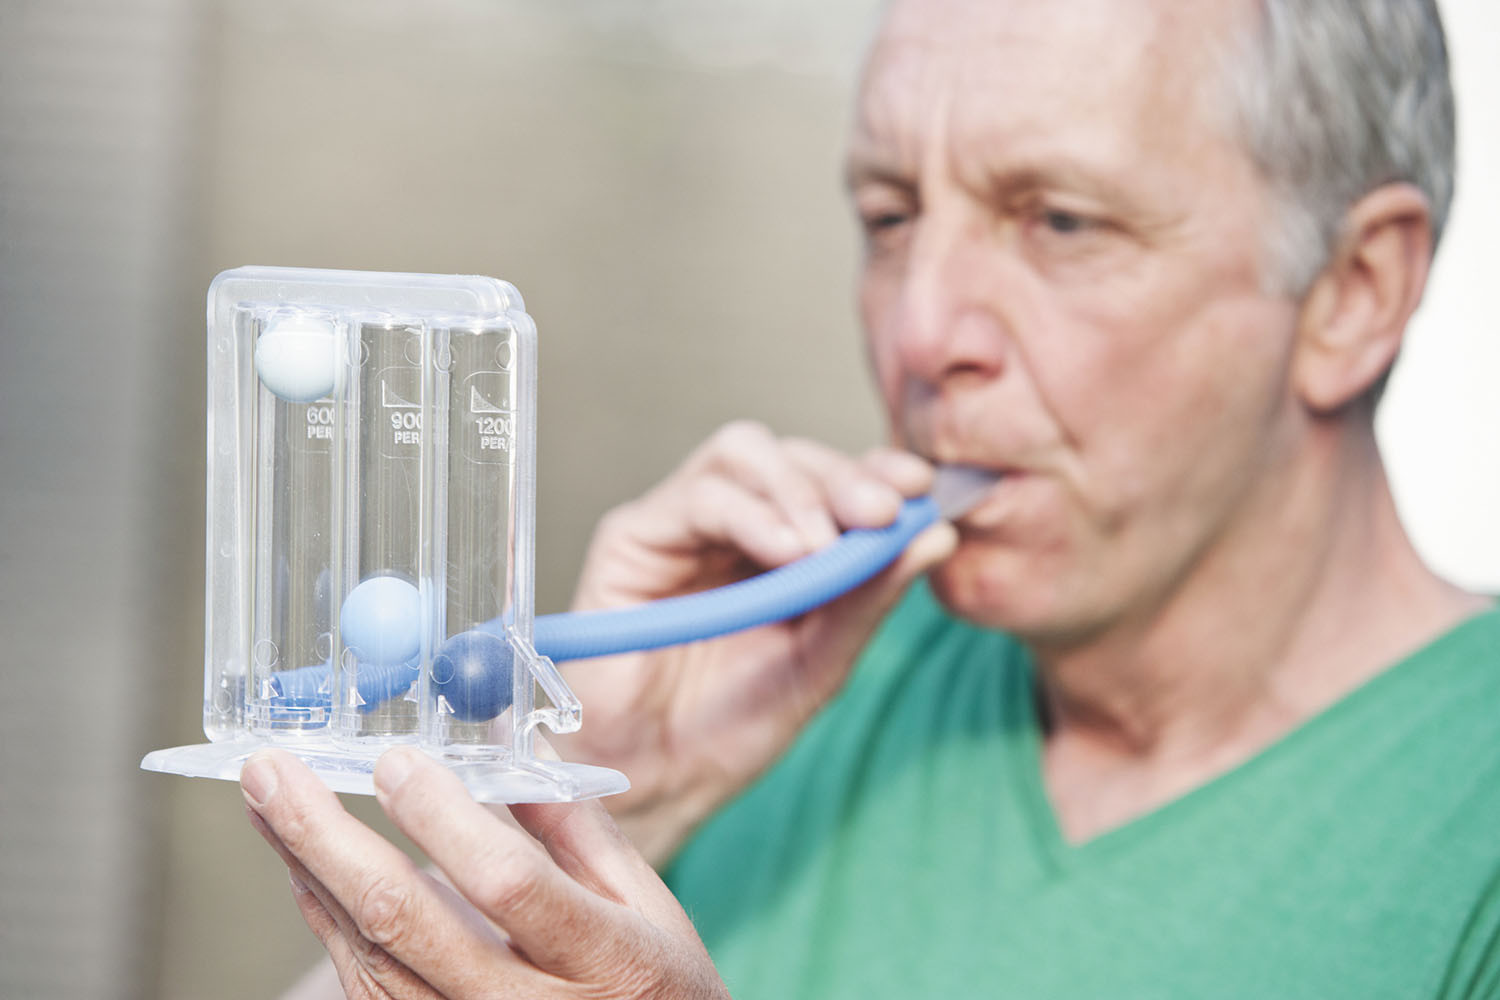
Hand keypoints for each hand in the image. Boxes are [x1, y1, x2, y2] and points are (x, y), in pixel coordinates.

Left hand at [241, 747, 730, 999]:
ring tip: (270, 800)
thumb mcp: (647, 904)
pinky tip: (305, 866)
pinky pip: (364, 986)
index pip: (508, 884)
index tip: (396, 759)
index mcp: (602, 959)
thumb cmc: (652, 990)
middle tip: (273, 769)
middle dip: (324, 835)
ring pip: (366, 957)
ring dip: (308, 870)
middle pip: (404, 921)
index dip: (444, 820)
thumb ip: (578, 826)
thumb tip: (508, 741)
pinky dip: (325, 918)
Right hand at [553, 421, 956, 862]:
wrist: (656, 783)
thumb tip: (937, 534)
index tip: (919, 487)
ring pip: (741, 454)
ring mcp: (678, 524)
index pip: (829, 479)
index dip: (874, 472)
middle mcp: (729, 522)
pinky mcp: (631, 539)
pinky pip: (696, 499)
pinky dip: (751, 515)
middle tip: (881, 513)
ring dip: (797, 490)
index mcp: (778, 542)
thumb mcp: (821, 660)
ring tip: (824, 546)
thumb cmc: (730, 725)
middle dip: (842, 477)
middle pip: (789, 455)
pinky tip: (787, 551)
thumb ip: (869, 596)